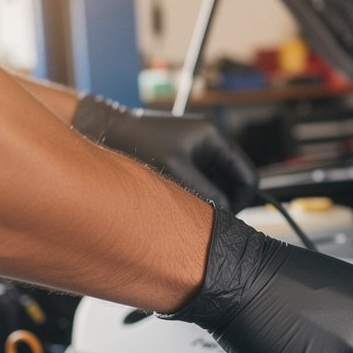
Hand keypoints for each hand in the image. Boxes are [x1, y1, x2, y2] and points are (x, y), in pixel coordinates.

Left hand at [72, 94, 257, 210]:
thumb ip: (206, 195)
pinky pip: (202, 183)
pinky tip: (180, 204)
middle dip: (225, 202)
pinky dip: (197, 196)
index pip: (247, 176)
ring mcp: (197, 151)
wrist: (105, 130)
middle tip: (209, 221)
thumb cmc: (137, 144)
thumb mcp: (176, 173)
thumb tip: (225, 214)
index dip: (242, 202)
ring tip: (190, 211)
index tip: (228, 220)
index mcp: (214, 136)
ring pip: (218, 186)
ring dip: (210, 201)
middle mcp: (210, 142)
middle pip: (234, 183)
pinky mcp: (184, 159)